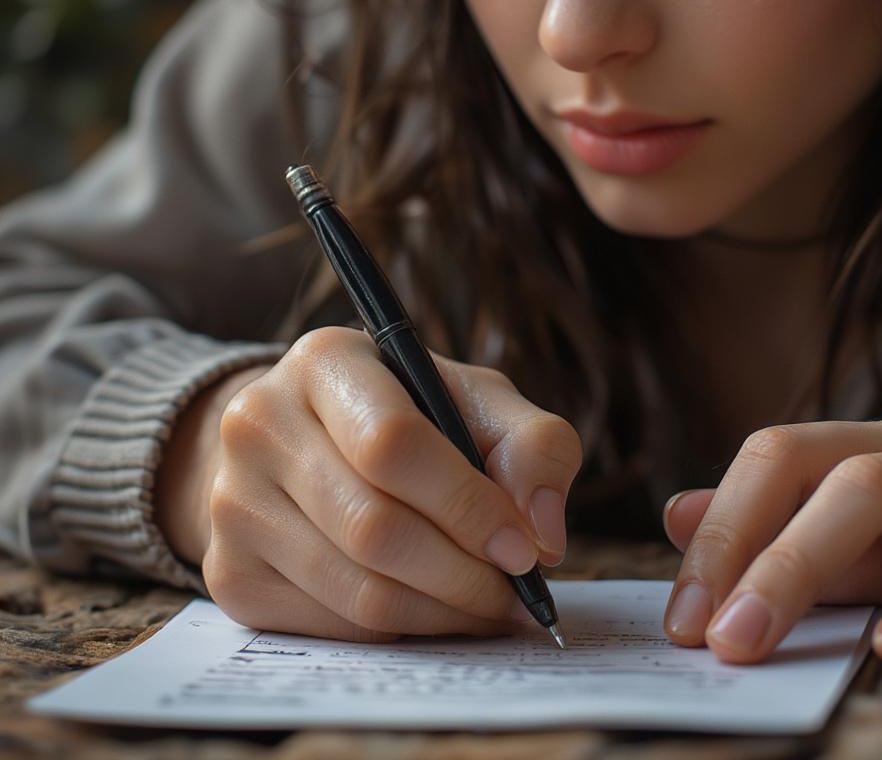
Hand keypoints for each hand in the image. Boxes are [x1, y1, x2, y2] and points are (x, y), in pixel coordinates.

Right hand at [197, 327, 581, 642]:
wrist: (304, 441)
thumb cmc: (409, 414)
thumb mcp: (477, 402)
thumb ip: (533, 446)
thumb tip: (542, 534)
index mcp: (324, 361)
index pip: (393, 442)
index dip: (466, 504)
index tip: (524, 549)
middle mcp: (259, 423)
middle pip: (373, 526)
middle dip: (464, 574)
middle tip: (516, 592)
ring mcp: (231, 502)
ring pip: (356, 588)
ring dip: (442, 612)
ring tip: (488, 605)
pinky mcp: (229, 572)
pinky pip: (332, 625)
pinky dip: (401, 630)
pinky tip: (435, 610)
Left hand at [660, 411, 881, 663]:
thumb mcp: (876, 545)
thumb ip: (786, 536)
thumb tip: (678, 517)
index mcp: (868, 442)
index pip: (772, 457)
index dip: (719, 529)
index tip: (683, 615)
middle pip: (808, 463)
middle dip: (742, 546)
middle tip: (706, 633)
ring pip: (874, 486)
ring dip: (801, 562)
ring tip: (756, 633)